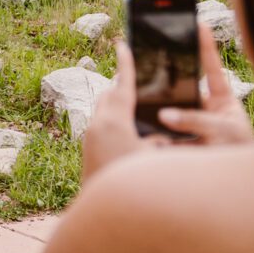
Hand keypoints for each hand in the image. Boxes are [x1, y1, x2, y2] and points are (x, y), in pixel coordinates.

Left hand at [82, 41, 168, 182]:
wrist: (97, 208)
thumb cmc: (130, 184)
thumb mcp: (153, 159)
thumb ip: (162, 140)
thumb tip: (166, 132)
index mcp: (113, 122)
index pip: (122, 86)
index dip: (125, 64)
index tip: (122, 44)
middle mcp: (97, 125)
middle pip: (109, 94)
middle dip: (122, 83)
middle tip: (137, 73)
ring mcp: (89, 136)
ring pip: (104, 109)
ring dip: (117, 102)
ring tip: (137, 99)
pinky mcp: (88, 147)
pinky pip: (102, 123)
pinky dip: (114, 117)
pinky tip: (129, 126)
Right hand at [156, 24, 253, 144]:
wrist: (239, 186)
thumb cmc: (240, 152)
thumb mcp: (225, 131)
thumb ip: (197, 121)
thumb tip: (165, 114)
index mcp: (221, 100)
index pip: (211, 68)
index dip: (204, 45)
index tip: (198, 23)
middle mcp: (203, 110)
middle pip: (181, 89)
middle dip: (165, 81)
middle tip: (149, 59)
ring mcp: (189, 127)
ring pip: (167, 113)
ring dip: (156, 113)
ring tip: (148, 109)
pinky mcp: (176, 144)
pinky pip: (160, 137)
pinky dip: (153, 139)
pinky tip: (147, 140)